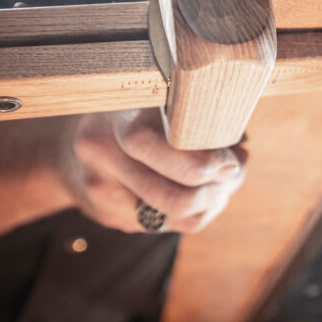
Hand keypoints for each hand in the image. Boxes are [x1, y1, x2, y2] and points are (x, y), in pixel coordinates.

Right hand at [73, 109, 246, 233]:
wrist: (83, 139)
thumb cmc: (139, 110)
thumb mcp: (160, 97)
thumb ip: (198, 117)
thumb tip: (239, 151)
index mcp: (114, 116)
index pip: (153, 147)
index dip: (201, 162)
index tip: (231, 159)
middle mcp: (101, 155)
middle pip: (171, 196)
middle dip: (215, 189)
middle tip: (235, 171)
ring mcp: (101, 190)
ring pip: (175, 216)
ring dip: (212, 201)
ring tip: (224, 180)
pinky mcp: (108, 214)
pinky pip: (167, 224)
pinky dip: (196, 210)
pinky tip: (204, 191)